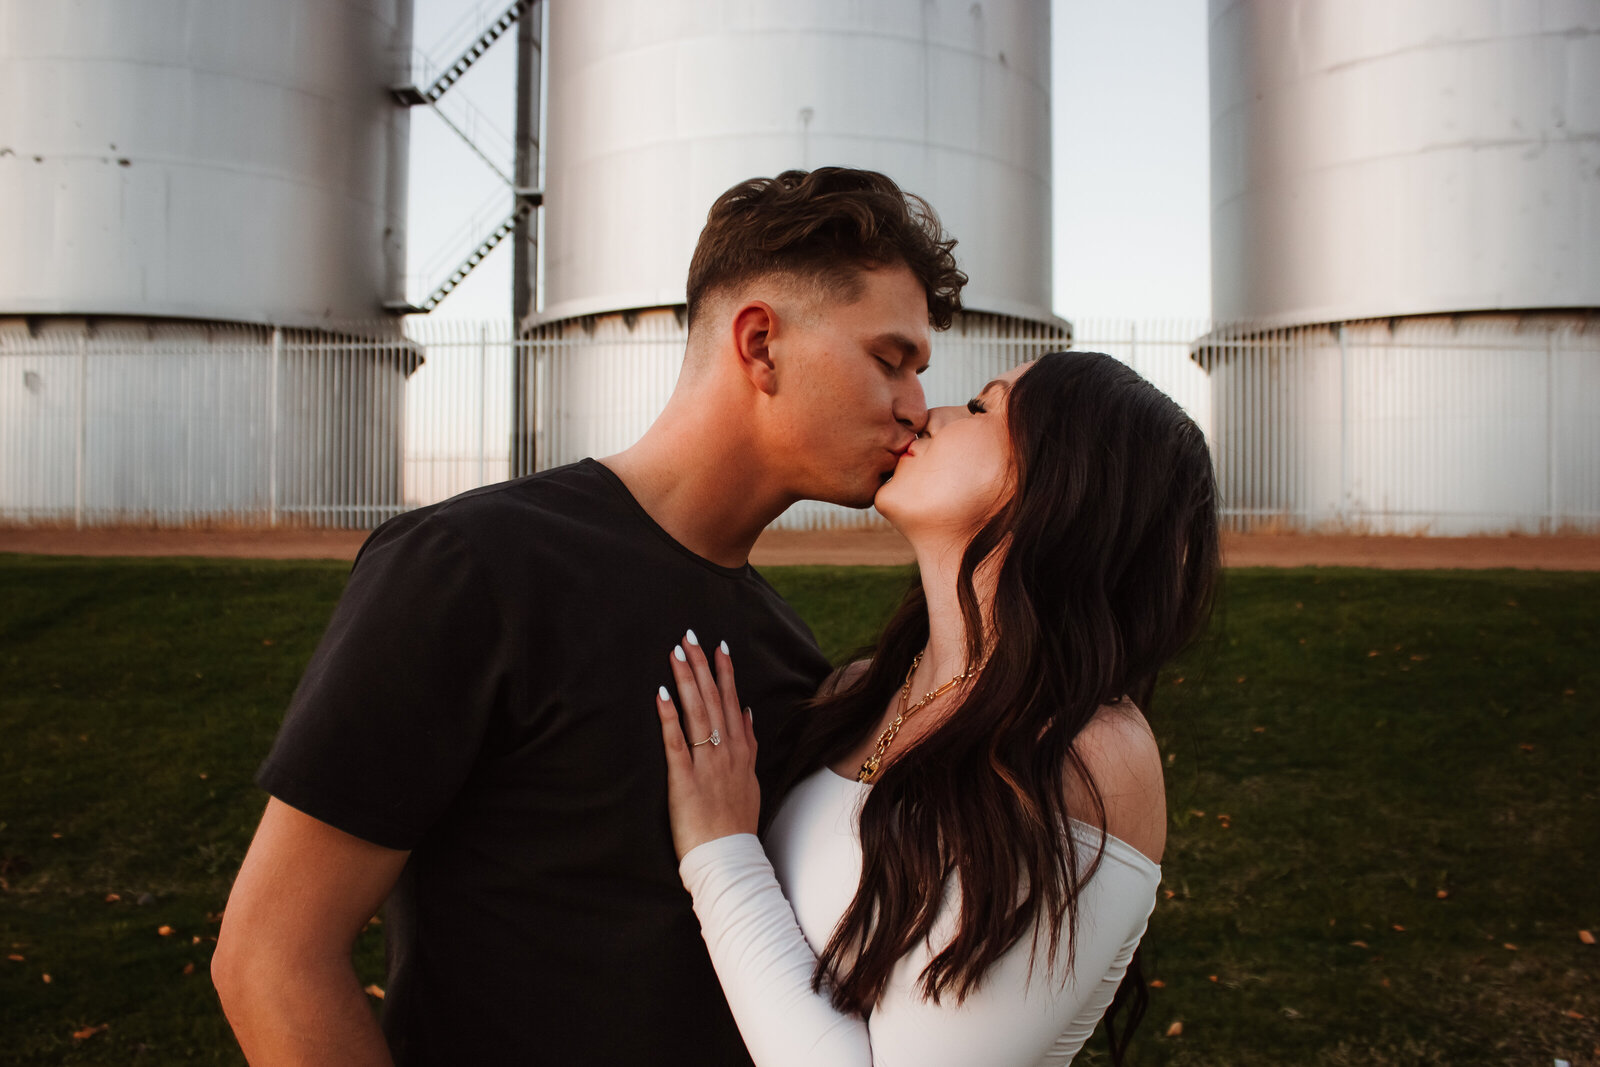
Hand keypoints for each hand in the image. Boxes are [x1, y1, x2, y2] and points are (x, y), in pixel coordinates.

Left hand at [656, 631, 758, 860]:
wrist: (731, 859)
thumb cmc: (736, 823)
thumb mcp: (750, 779)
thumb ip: (749, 744)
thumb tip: (747, 713)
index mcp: (741, 751)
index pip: (733, 702)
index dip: (725, 672)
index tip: (719, 646)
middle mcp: (726, 752)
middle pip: (714, 700)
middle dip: (701, 666)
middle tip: (690, 636)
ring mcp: (707, 765)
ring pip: (698, 714)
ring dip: (687, 680)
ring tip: (676, 653)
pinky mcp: (685, 781)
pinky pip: (675, 743)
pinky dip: (668, 717)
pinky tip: (661, 695)